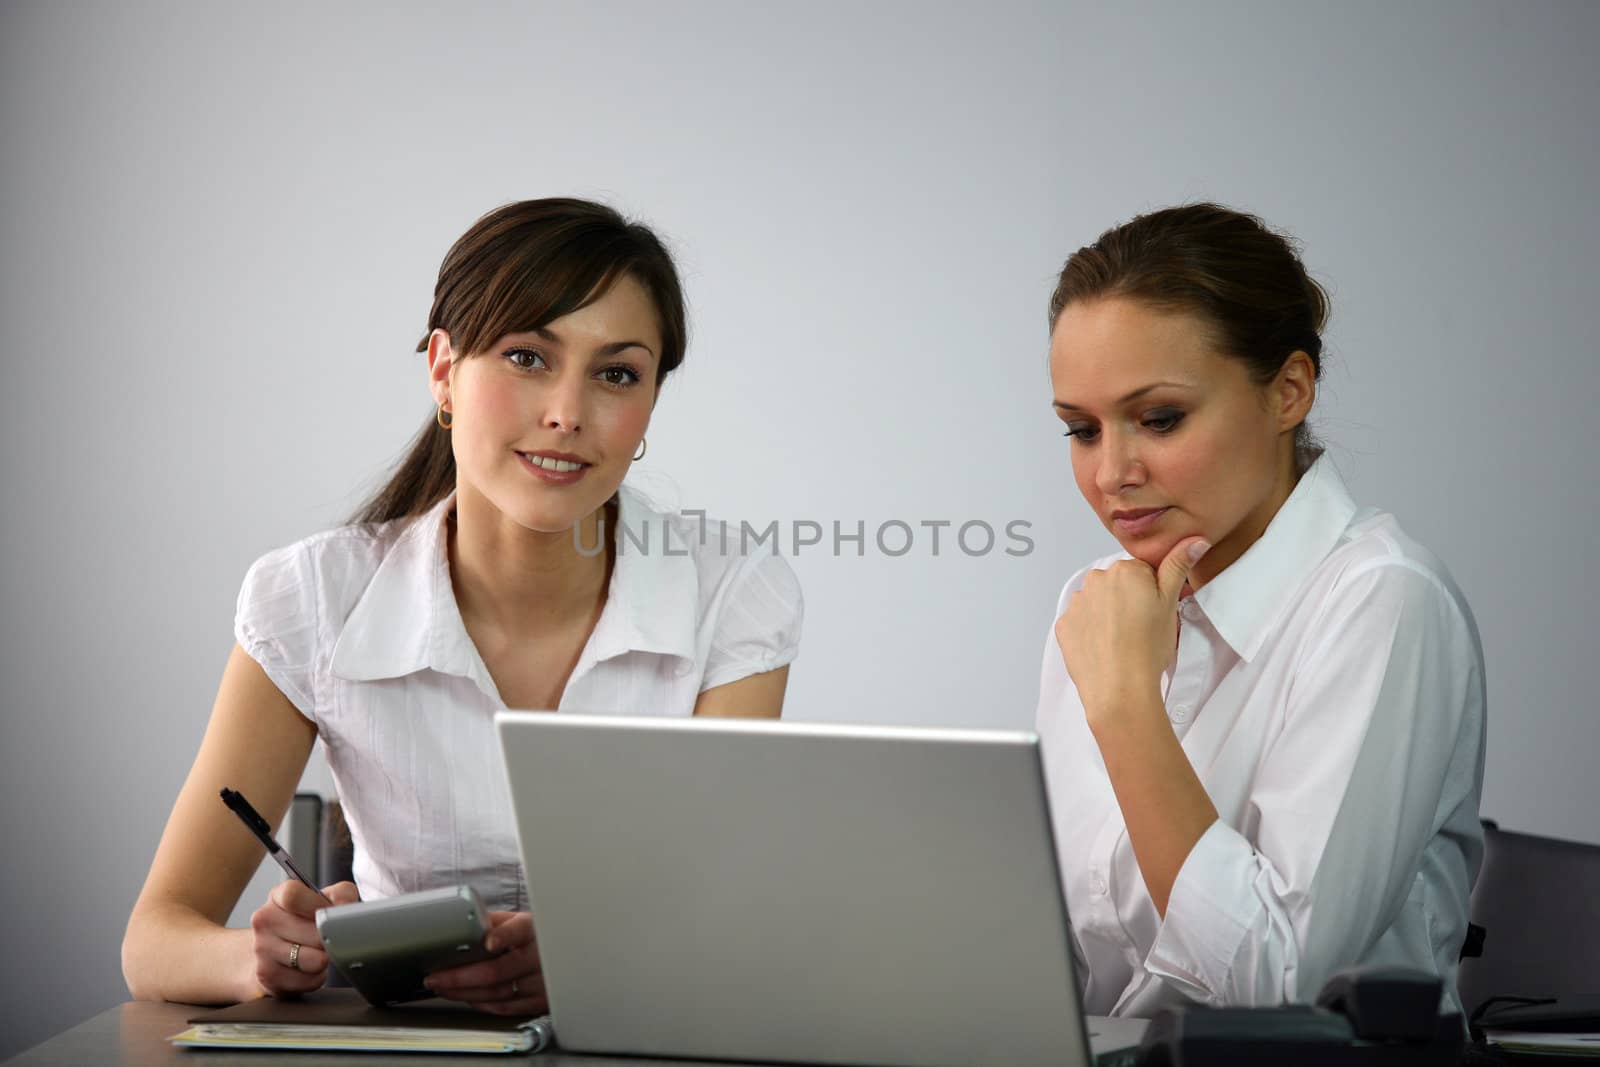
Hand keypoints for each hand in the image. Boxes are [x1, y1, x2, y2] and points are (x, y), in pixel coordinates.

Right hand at [249, 880, 359, 996]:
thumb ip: (341, 894)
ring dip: (324, 960)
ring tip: (319, 953)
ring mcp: (262, 948)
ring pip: (313, 960)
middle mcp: (265, 919)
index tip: (331, 914)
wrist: (272, 953)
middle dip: (329, 938)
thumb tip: (346, 906)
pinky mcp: (267, 975)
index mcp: (279, 896)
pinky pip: (308, 980)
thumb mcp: (323, 899)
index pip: (294, 896)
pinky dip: (316, 977)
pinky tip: (309, 969)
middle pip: (313, 933)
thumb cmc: (304, 923)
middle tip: (329, 938)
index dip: (320, 906)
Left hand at [425, 911, 545, 1015]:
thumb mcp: (520, 919)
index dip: (504, 936)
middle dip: (460, 977)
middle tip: (435, 977)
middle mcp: (540, 957)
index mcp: (535, 929)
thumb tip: (460, 924)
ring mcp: (542, 983)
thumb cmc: (539, 935)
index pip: (520, 931)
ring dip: (464, 993)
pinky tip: (466, 996)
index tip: (488, 941)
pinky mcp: (540, 1002)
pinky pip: (506, 1008)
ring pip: (498, 994)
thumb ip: (493, 922)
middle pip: (498, 971)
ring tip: (442, 987)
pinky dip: (482, 1004)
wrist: (569, 954)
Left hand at [1054, 537, 1208, 727]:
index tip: (1154, 612)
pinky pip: (1080, 622)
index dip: (1151, 593)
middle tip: (1141, 629)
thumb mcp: (1170, 604)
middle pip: (1117, 584)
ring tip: (1123, 641)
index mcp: (1124, 570)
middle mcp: (1095, 580)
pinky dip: (1091, 632)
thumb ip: (1178, 566)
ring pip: (1098, 603)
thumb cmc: (1147, 649)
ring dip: (1108, 615)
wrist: (1120, 688)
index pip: (1141, 572)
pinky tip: (1105, 648)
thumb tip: (1194, 540)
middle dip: (1128, 601)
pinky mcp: (1064, 626)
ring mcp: (1076, 603)